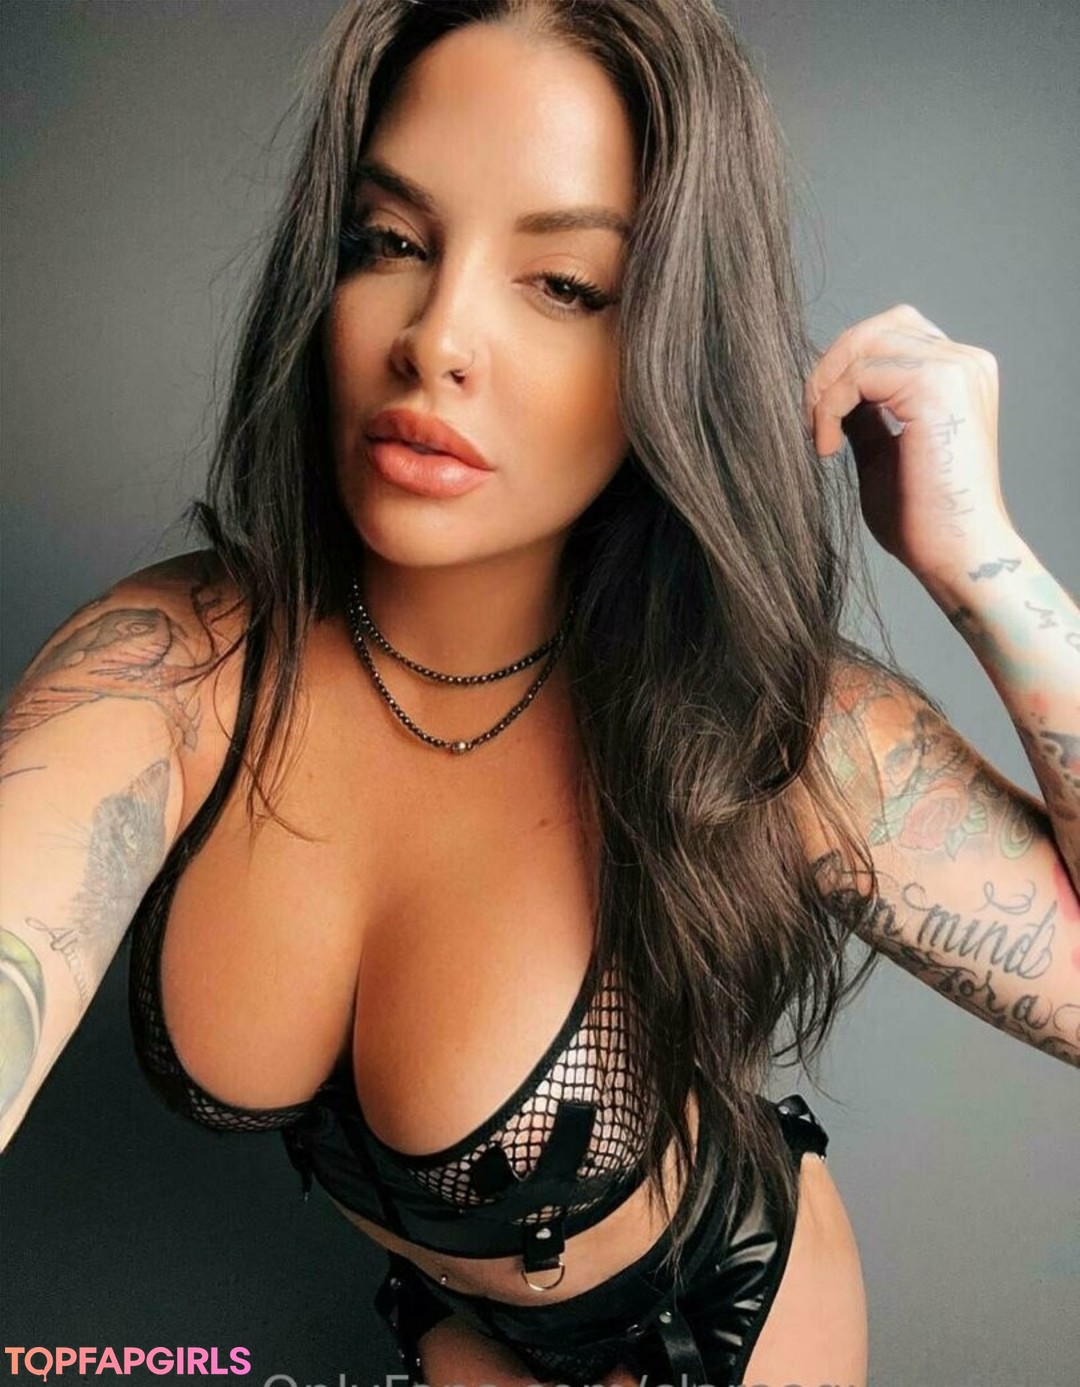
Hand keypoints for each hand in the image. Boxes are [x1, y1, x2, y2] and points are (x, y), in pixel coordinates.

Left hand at [803, 302, 1013, 581]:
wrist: (957, 555)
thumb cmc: (923, 519)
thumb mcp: (882, 454)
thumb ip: (866, 416)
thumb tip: (832, 393)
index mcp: (959, 374)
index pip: (889, 335)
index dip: (844, 369)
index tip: (821, 422)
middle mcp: (965, 362)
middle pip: (876, 327)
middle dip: (831, 369)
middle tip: (810, 422)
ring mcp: (955, 368)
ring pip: (863, 344)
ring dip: (825, 389)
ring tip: (820, 438)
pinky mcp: (936, 385)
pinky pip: (858, 374)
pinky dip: (829, 408)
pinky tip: (828, 449)